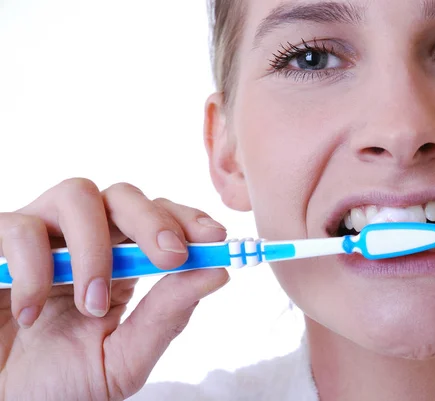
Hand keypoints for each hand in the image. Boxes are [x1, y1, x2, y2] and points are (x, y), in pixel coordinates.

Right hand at [0, 179, 229, 400]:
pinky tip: (32, 313)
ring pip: (79, 194)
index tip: (214, 236)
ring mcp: (41, 236)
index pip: (159, 219)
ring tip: (92, 305)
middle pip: (124, 195)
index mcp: (119, 265)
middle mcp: (83, 241)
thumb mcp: (123, 358)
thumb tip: (218, 273)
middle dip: (154, 220)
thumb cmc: (58, 383)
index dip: (187, 219)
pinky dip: (35, 269)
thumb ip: (166, 317)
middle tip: (172, 256)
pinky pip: (22, 229)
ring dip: (95, 249)